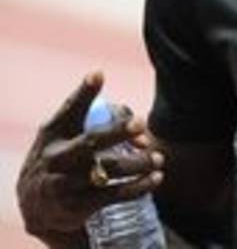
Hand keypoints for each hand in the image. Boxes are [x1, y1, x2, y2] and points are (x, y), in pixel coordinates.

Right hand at [16, 72, 164, 247]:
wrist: (36, 205)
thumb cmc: (63, 156)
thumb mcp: (65, 135)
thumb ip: (100, 117)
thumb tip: (141, 128)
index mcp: (54, 133)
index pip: (70, 110)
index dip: (84, 92)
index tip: (98, 74)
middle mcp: (57, 157)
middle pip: (90, 142)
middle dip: (116, 131)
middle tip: (141, 123)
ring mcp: (66, 183)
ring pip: (109, 170)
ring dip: (139, 163)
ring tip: (158, 158)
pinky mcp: (78, 205)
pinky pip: (115, 194)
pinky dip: (139, 186)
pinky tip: (156, 178)